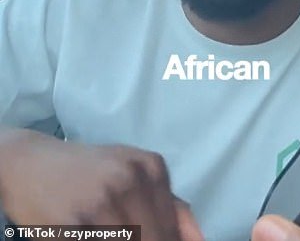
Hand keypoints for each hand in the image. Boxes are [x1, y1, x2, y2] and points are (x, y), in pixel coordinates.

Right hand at [0, 129, 203, 240]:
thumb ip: (170, 206)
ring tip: (103, 232)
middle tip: (125, 236)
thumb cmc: (89, 171)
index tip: (150, 239)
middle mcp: (131, 179)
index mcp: (152, 167)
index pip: (172, 231)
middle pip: (155, 240)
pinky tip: (86, 235)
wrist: (32, 161)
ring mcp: (101, 201)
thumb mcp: (134, 175)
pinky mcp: (72, 223)